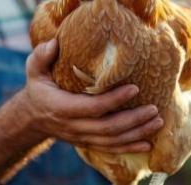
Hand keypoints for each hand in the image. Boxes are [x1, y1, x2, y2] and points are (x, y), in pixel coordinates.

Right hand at [20, 39, 163, 153]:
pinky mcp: (87, 143)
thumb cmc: (39, 88)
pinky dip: (130, 147)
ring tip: (158, 121)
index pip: (92, 107)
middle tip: (154, 109)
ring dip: (137, 133)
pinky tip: (148, 144)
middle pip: (107, 128)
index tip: (134, 88)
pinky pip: (111, 149)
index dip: (114, 100)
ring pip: (112, 140)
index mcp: (62, 107)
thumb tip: (54, 42)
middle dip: (133, 120)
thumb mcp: (34, 70)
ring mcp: (81, 137)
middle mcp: (73, 126)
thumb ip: (41, 55)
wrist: (32, 117)